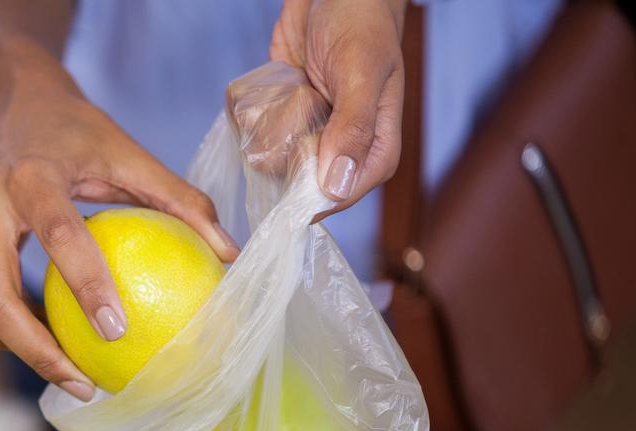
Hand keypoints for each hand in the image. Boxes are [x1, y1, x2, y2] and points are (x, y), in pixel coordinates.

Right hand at [0, 40, 239, 400]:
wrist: (11, 102)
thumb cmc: (76, 130)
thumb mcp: (127, 151)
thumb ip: (178, 198)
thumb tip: (228, 253)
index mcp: (30, 176)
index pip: (58, 236)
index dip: (86, 286)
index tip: (117, 332)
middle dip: (37, 351)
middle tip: (84, 386)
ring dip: (28, 351)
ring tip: (76, 381)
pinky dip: (23, 330)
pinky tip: (62, 352)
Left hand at [264, 0, 407, 213]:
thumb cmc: (359, 23)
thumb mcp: (359, 72)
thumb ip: (353, 126)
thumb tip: (339, 184)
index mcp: (376, 144)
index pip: (347, 192)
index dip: (318, 201)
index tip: (288, 198)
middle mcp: (344, 146)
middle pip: (311, 187)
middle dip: (288, 176)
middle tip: (277, 145)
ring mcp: (315, 135)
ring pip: (285, 169)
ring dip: (269, 154)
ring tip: (273, 119)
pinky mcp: (290, 120)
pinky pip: (268, 143)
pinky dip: (259, 134)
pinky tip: (260, 113)